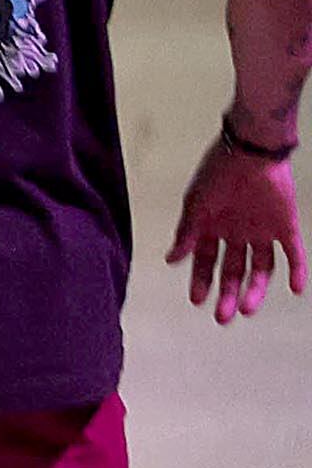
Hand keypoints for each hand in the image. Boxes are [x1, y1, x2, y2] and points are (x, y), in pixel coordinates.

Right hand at [168, 130, 301, 324]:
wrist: (251, 150)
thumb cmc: (217, 172)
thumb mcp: (195, 204)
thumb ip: (186, 233)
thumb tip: (171, 260)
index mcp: (213, 228)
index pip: (206, 262)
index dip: (201, 281)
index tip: (197, 300)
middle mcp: (237, 233)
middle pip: (233, 271)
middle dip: (226, 294)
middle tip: (222, 317)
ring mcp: (262, 231)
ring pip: (261, 268)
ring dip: (255, 289)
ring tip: (247, 308)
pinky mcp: (286, 226)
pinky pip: (293, 253)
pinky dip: (297, 271)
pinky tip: (296, 289)